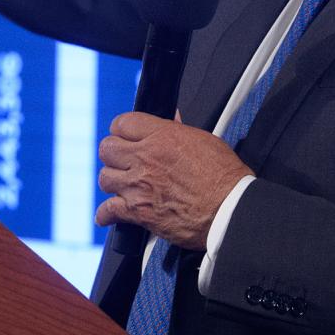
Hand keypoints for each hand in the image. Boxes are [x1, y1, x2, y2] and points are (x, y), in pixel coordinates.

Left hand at [96, 112, 252, 250]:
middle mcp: (145, 159)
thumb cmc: (224, 176)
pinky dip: (106, 214)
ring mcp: (139, 186)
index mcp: (161, 136)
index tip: (125, 136)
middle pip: (107, 148)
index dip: (123, 129)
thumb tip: (171, 120)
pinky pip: (107, 210)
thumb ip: (179, 129)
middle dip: (114, 153)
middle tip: (123, 159)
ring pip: (104, 177)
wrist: (229, 209)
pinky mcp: (139, 212)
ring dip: (113, 180)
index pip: (122, 122)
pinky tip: (110, 213)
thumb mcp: (204, 140)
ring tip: (122, 183)